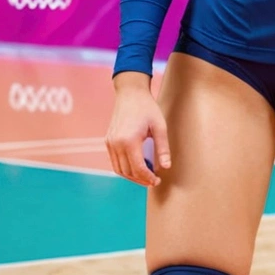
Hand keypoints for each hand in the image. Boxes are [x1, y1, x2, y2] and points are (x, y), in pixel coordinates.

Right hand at [105, 72, 170, 186]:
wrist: (130, 93)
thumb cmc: (147, 108)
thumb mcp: (160, 127)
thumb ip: (163, 148)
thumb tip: (166, 166)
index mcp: (129, 141)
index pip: (138, 168)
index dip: (148, 177)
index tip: (157, 180)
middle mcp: (116, 144)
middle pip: (127, 171)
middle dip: (140, 179)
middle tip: (153, 181)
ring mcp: (109, 143)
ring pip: (118, 169)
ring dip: (131, 176)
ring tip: (146, 176)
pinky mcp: (108, 141)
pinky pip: (114, 161)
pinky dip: (124, 168)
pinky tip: (137, 167)